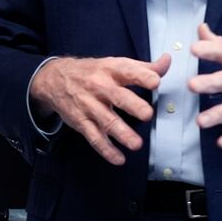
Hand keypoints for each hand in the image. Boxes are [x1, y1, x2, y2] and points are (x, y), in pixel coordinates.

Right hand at [29, 54, 170, 165]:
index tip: (155, 81)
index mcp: (110, 70)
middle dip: (133, 105)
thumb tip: (167, 61)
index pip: (128, 71)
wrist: (54, 79)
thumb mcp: (115, 64)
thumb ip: (144, 67)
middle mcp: (99, 86)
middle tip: (147, 114)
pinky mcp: (81, 121)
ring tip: (136, 144)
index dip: (142, 76)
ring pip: (106, 121)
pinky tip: (119, 159)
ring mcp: (89, 105)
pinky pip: (94, 137)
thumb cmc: (92, 72)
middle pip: (117, 97)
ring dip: (121, 133)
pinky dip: (106, 149)